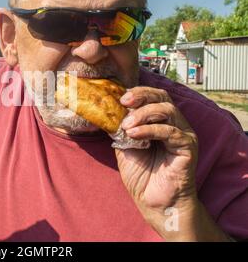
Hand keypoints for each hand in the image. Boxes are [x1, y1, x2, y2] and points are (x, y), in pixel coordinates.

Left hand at [115, 87, 199, 238]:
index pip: (153, 98)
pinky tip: (134, 135)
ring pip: (168, 110)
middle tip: (125, 102)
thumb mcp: (124, 146)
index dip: (137, 93)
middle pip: (163, 97)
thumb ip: (121, 128)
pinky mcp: (188, 146)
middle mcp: (174, 125)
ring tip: (127, 126)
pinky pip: (170, 131)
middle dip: (142, 96)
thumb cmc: (141, 176)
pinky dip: (149, 130)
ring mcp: (183, 135)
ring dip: (143, 114)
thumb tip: (107, 110)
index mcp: (160, 122)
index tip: (119, 98)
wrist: (153, 202)